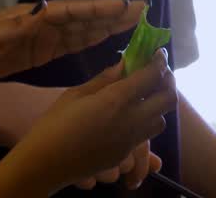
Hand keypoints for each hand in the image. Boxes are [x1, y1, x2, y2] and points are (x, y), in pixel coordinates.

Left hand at [0, 0, 144, 86]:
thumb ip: (20, 26)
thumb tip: (47, 9)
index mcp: (33, 15)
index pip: (72, 10)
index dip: (99, 8)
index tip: (125, 6)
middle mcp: (43, 21)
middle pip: (83, 16)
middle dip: (112, 13)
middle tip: (143, 9)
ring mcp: (43, 36)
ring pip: (81, 28)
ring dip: (106, 24)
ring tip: (133, 20)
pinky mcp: (40, 51)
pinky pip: (71, 43)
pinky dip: (90, 38)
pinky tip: (105, 36)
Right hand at [11, 49, 176, 192]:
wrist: (46, 163)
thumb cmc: (54, 123)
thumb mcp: (76, 94)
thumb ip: (104, 79)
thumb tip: (125, 64)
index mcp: (115, 101)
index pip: (151, 77)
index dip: (159, 62)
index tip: (158, 53)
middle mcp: (131, 121)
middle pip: (168, 99)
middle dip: (168, 81)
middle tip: (158, 72)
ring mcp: (131, 141)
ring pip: (162, 120)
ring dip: (159, 104)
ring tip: (144, 95)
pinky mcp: (126, 154)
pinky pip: (146, 136)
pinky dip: (146, 121)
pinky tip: (128, 116)